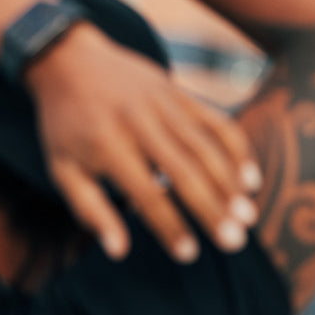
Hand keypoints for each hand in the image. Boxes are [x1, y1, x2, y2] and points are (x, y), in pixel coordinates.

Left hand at [24, 22, 260, 263]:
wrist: (68, 59)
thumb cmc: (66, 127)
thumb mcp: (63, 169)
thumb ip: (91, 210)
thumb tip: (118, 251)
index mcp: (105, 144)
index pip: (145, 193)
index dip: (169, 226)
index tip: (189, 255)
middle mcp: (138, 122)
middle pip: (184, 172)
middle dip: (212, 209)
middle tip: (235, 242)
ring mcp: (163, 103)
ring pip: (206, 148)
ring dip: (230, 184)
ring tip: (248, 216)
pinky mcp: (180, 92)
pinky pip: (217, 122)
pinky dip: (238, 150)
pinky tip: (251, 179)